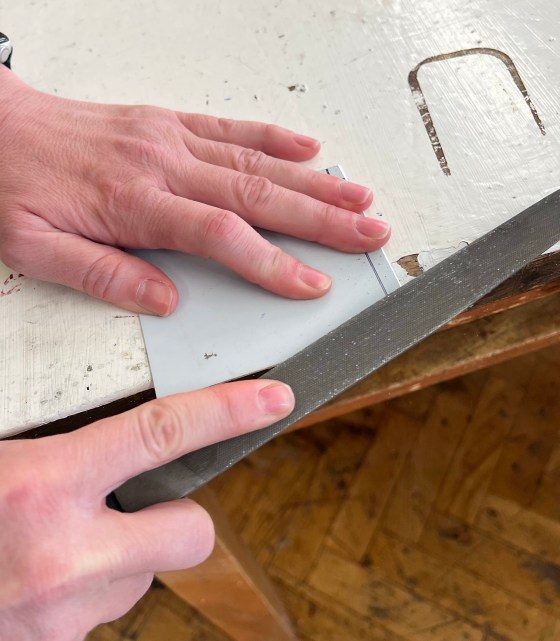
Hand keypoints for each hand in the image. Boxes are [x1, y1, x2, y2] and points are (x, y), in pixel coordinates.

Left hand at [0, 67, 389, 314]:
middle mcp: (163, 165)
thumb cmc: (12, 188)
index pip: (221, 236)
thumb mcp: (35, 249)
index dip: (274, 262)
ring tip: (358, 197)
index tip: (314, 282)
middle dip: (321, 219)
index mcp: (134, 203)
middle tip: (368, 233)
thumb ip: (103, 275)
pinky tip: (308, 147)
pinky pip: (231, 127)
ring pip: (256, 161)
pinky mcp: (168, 122)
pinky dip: (275, 137)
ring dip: (313, 181)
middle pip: (258, 194)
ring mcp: (170, 138)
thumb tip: (165, 299)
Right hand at [0, 379, 294, 640]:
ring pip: (143, 575)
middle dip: (175, 516)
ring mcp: (63, 618)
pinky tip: (37, 582)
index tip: (275, 399)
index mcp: (39, 486)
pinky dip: (86, 592)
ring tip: (58, 544)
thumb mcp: (2, 456)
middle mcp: (63, 556)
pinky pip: (104, 612)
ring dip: (120, 556)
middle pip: (190, 530)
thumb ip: (55, 446)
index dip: (227, 411)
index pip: (163, 433)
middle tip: (128, 502)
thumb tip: (110, 439)